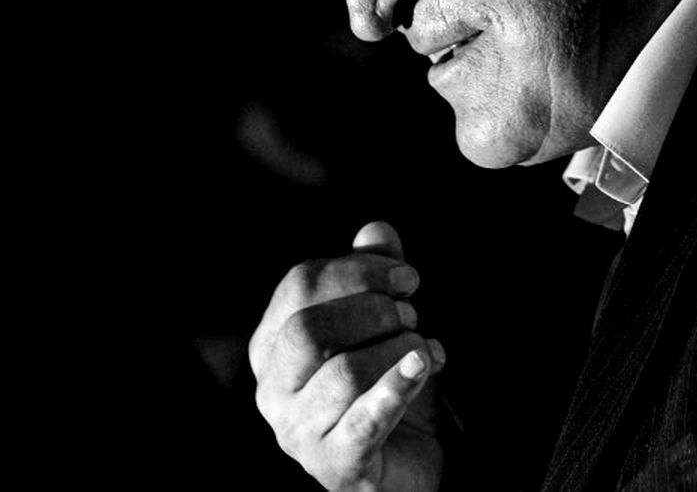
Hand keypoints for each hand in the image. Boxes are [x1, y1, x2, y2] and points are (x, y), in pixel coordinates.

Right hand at [250, 221, 446, 490]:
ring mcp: (297, 433)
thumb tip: (375, 229)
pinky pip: (364, 422)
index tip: (408, 277)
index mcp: (272, 344)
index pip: (299, 286)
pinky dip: (397, 387)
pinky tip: (424, 364)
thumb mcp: (379, 325)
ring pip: (342, 374)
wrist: (403, 466)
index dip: (358, 271)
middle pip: (309, 328)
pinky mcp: (334, 466)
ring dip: (396, 349)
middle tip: (413, 315)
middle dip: (372, 310)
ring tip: (424, 348)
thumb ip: (373, 274)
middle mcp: (272, 389)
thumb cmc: (380, 386)